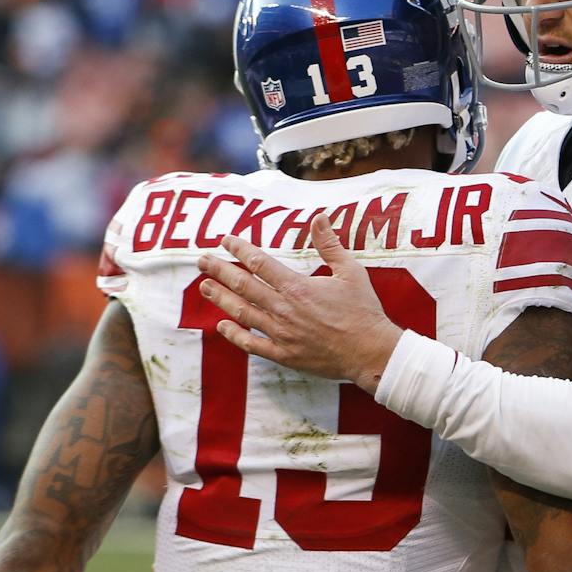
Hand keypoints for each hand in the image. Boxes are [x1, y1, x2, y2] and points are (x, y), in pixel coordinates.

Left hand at [195, 214, 403, 392]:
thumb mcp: (351, 271)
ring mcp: (282, 334)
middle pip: (244, 286)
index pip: (260, 263)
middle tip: (201, 261)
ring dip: (221, 299)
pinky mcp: (284, 354)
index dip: (240, 250)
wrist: (370, 352)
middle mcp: (284, 309)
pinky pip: (253, 344)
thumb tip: (319, 217)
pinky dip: (235, 335)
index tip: (226, 241)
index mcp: (298, 287)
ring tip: (204, 287)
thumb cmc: (363, 311)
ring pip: (243, 313)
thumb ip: (330, 245)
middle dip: (220, 271)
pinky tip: (222, 326)